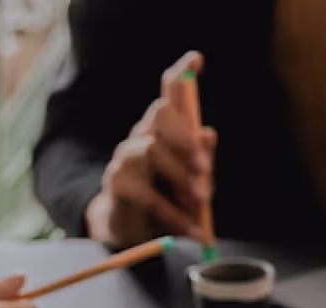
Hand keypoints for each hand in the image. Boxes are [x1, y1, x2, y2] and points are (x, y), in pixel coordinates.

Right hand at [85, 51, 215, 248]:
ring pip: (150, 149)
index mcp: (162, 131)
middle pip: (158, 115)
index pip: (168, 94)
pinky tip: (191, 230)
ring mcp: (125, 158)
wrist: (132, 230)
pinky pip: (145, 193)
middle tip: (206, 168)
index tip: (196, 59)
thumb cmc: (167, 198)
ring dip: (179, 175)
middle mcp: (141, 135)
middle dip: (185, 138)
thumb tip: (209, 132)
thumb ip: (200, 157)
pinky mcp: (117, 186)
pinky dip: (173, 214)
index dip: (180, 73)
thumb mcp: (191, 178)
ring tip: (201, 201)